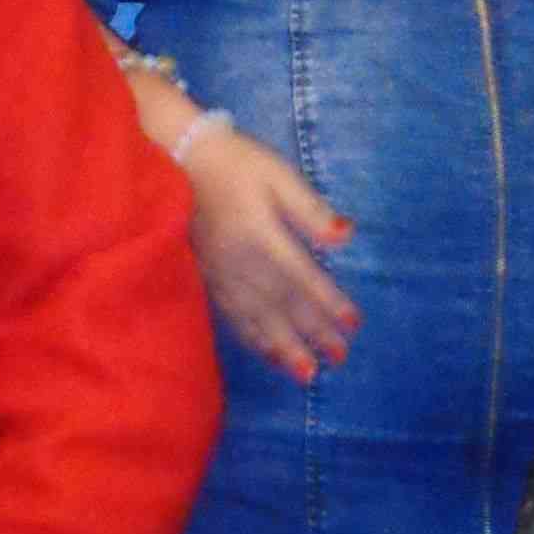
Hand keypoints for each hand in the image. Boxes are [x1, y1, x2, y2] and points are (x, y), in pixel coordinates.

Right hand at [182, 125, 359, 381]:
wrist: (178, 158)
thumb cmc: (237, 163)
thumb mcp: (278, 174)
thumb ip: (310, 209)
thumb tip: (346, 237)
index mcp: (261, 234)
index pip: (302, 277)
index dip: (329, 302)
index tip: (354, 324)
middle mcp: (240, 262)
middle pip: (282, 305)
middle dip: (312, 334)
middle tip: (339, 359)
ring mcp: (221, 275)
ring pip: (256, 318)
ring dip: (283, 348)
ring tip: (307, 374)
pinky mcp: (207, 279)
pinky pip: (233, 317)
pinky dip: (253, 340)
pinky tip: (270, 355)